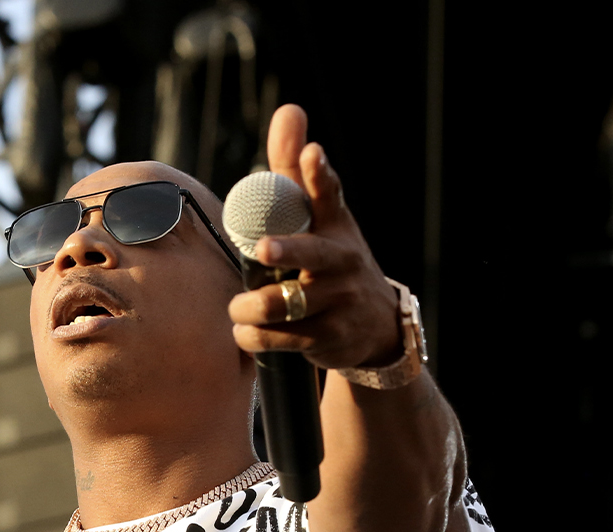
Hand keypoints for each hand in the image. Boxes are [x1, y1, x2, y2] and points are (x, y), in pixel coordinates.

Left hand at [228, 104, 402, 370]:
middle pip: (312, 254)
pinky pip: (280, 339)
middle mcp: (341, 260)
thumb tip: (289, 110)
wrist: (373, 326)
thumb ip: (294, 171)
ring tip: (239, 308)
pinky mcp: (329, 337)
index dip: (318, 174)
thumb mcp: (321, 217)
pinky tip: (245, 332)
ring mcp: (338, 300)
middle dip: (288, 251)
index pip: (328, 193)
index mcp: (334, 225)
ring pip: (284, 304)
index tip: (312, 154)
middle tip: (264, 250)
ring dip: (251, 308)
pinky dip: (253, 337)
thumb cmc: (332, 260)